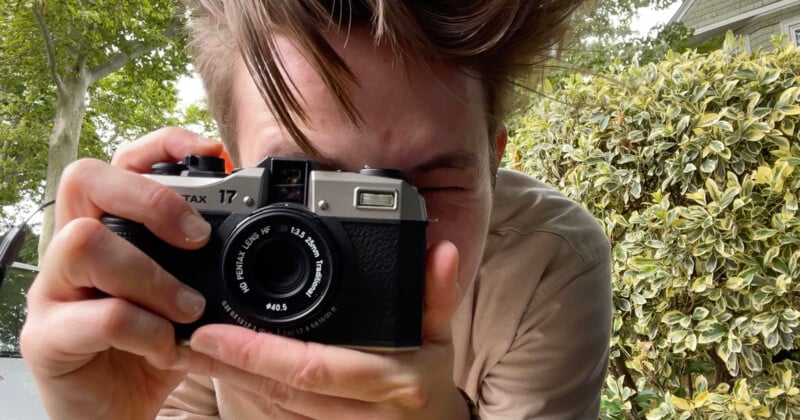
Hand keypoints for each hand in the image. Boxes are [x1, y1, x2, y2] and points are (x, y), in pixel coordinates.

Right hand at [20, 128, 222, 418]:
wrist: (116, 411)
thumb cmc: (151, 343)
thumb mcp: (187, 294)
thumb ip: (206, 260)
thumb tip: (257, 221)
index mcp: (109, 228)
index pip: (121, 161)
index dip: (162, 145)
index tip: (213, 154)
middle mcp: (73, 249)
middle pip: (85, 179)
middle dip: (151, 198)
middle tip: (197, 238)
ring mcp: (54, 291)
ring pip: (84, 242)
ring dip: (152, 275)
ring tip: (189, 308)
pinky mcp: (47, 338)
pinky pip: (96, 316)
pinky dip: (145, 329)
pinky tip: (166, 346)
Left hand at [182, 241, 469, 418]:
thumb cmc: (432, 376)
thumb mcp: (439, 334)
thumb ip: (436, 292)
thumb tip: (442, 250)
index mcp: (393, 380)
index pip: (313, 367)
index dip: (260, 353)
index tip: (214, 332)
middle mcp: (366, 412)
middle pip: (283, 391)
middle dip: (230, 367)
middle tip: (187, 340)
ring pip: (276, 407)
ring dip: (230, 380)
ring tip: (189, 353)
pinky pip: (280, 414)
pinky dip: (247, 392)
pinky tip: (220, 370)